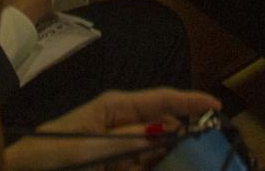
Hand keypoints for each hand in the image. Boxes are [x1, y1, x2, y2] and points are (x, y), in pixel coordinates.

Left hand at [4, 89, 221, 170]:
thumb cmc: (48, 152)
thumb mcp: (85, 146)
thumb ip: (122, 142)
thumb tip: (157, 134)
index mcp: (115, 108)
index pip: (160, 100)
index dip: (189, 102)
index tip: (215, 105)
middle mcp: (122, 125)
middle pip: (164, 128)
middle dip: (185, 137)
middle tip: (207, 149)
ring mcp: (120, 148)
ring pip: (157, 152)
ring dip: (170, 158)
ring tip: (188, 161)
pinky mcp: (118, 165)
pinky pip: (142, 167)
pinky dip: (154, 167)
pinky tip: (165, 166)